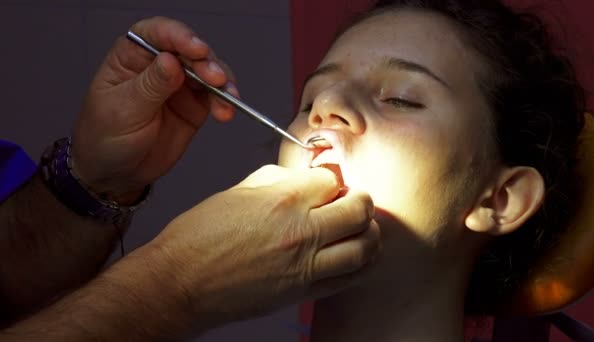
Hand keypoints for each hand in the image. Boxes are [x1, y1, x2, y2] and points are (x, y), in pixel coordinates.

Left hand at [71, 17, 238, 202]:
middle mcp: (159, 65)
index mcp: (132, 57)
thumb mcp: (123, 110)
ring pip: (208, 71)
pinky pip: (215, 97)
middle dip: (206, 62)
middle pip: (189, 50)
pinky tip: (226, 111)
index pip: (156, 33)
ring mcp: (180, 85)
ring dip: (222, 82)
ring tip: (227, 98)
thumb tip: (171, 61)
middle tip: (215, 79)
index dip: (178, 36)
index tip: (195, 49)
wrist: (116, 174)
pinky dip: (225, 102)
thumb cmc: (105, 137)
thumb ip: (150, 86)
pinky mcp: (195, 106)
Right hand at [148, 165, 381, 325]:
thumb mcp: (238, 191)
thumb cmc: (199, 237)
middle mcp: (301, 232)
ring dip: (369, 232)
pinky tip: (358, 254)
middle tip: (354, 200)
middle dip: (361, 200)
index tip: (328, 183)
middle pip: (359, 209)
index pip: (332, 179)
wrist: (181, 281)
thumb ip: (277, 179)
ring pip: (364, 246)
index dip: (332, 178)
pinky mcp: (303, 292)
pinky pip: (350, 277)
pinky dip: (363, 263)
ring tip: (361, 227)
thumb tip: (303, 177)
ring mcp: (305, 265)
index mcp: (283, 200)